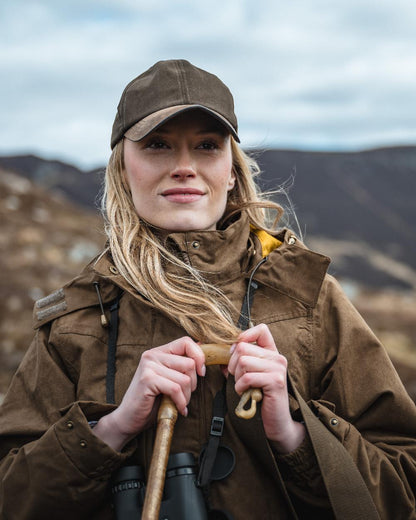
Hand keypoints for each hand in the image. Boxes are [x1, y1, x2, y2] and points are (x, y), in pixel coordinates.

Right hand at [92, 337, 205, 450]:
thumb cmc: (151, 400)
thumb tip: (201, 346)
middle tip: (184, 395)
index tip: (201, 373)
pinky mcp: (147, 380)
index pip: (186, 342)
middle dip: (193, 384)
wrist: (129, 418)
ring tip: (179, 403)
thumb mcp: (169, 378)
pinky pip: (175, 389)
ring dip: (186, 396)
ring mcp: (149, 367)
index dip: (199, 356)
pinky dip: (180, 402)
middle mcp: (152, 355)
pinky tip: (178, 408)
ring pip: (184, 379)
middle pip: (189, 363)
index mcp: (159, 352)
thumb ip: (181, 363)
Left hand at [227, 324, 304, 453]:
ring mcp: (278, 368)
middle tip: (238, 378)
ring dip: (236, 377)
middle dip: (232, 364)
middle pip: (243, 347)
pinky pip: (247, 377)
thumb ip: (236, 362)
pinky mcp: (275, 381)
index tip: (235, 352)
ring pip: (243, 361)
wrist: (276, 422)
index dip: (244, 336)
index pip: (261, 329)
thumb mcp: (246, 374)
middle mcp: (277, 357)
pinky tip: (245, 393)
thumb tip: (217, 352)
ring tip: (243, 386)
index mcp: (272, 352)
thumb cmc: (259, 397)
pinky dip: (240, 386)